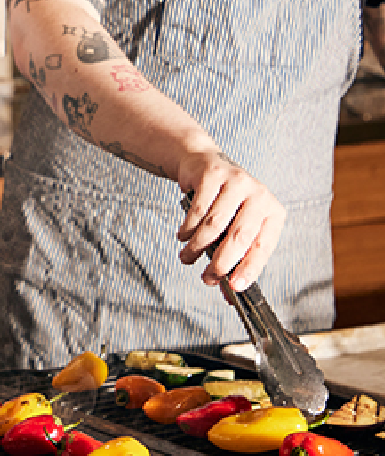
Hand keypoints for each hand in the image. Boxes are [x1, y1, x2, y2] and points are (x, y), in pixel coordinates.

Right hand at [176, 152, 284, 290]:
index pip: (263, 247)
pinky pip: (197, 210)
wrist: (203, 163)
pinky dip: (188, 228)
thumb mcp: (234, 227)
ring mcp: (237, 183)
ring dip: (197, 247)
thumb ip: (234, 256)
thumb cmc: (223, 203)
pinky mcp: (213, 175)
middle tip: (208, 277)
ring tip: (187, 257)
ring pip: (215, 225)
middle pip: (240, 237)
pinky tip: (183, 236)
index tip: (235, 287)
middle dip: (221, 262)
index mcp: (272, 212)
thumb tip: (229, 292)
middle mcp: (259, 195)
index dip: (249, 269)